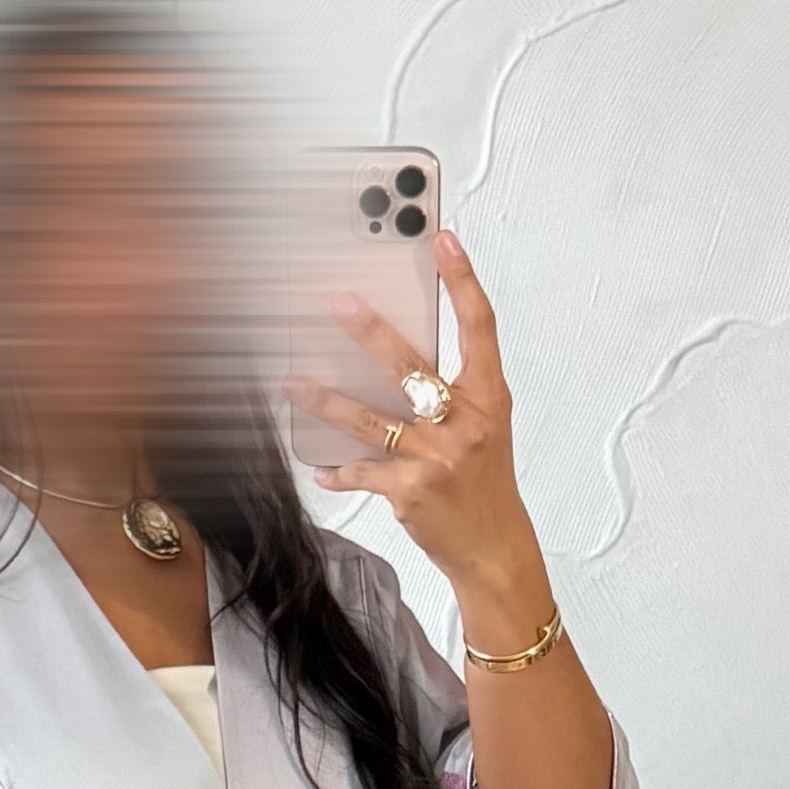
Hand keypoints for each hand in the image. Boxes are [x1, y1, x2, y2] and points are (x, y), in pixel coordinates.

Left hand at [284, 231, 546, 638]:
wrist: (494, 548)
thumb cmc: (485, 482)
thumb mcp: (484, 427)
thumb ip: (451, 390)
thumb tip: (392, 354)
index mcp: (489, 397)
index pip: (480, 326)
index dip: (463, 280)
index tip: (443, 239)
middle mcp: (465, 422)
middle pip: (411, 366)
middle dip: (371, 332)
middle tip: (338, 302)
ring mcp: (437, 457)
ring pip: (370, 419)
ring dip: (327, 400)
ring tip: (295, 382)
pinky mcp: (411, 491)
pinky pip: (363, 472)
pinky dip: (338, 471)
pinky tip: (320, 467)